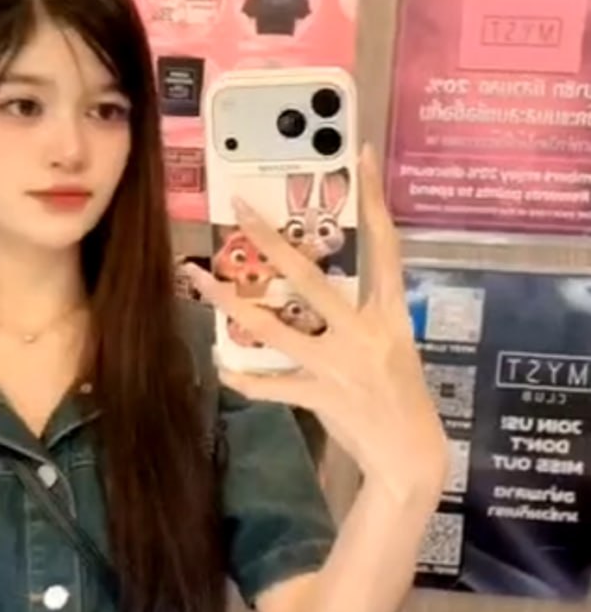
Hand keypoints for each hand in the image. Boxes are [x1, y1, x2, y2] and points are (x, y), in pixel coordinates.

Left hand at [188, 145, 447, 501]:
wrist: (412, 456)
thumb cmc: (402, 397)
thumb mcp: (393, 346)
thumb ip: (361, 316)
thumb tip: (319, 292)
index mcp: (390, 314)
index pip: (386, 245)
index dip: (376, 199)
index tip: (364, 155)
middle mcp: (365, 333)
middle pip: (310, 278)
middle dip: (271, 242)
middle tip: (238, 209)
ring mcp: (341, 366)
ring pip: (275, 329)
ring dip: (232, 304)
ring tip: (199, 280)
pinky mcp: (322, 398)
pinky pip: (271, 385)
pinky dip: (244, 378)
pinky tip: (220, 364)